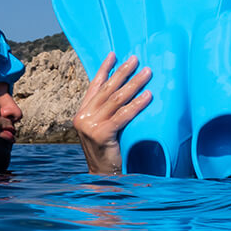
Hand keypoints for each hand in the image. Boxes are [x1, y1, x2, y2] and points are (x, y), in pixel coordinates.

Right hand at [73, 52, 151, 173]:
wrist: (103, 176)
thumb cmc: (108, 152)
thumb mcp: (103, 128)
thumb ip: (107, 111)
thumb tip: (124, 89)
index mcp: (82, 112)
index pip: (94, 85)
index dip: (105, 69)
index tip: (114, 54)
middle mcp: (83, 117)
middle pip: (107, 89)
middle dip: (123, 72)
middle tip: (136, 59)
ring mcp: (90, 125)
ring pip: (117, 99)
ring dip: (134, 84)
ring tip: (147, 73)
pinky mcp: (101, 134)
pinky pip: (123, 115)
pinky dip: (137, 104)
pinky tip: (148, 96)